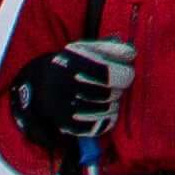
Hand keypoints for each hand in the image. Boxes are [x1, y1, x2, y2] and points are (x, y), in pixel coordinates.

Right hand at [17, 35, 137, 150]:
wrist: (42, 83)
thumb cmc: (75, 63)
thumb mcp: (88, 49)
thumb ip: (111, 47)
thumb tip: (131, 53)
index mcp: (69, 63)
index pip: (107, 73)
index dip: (124, 73)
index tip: (127, 71)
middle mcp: (62, 86)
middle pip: (108, 93)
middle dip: (119, 88)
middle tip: (117, 85)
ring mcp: (63, 108)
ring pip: (106, 110)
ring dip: (114, 103)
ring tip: (109, 97)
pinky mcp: (66, 125)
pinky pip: (99, 126)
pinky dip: (107, 119)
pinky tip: (104, 111)